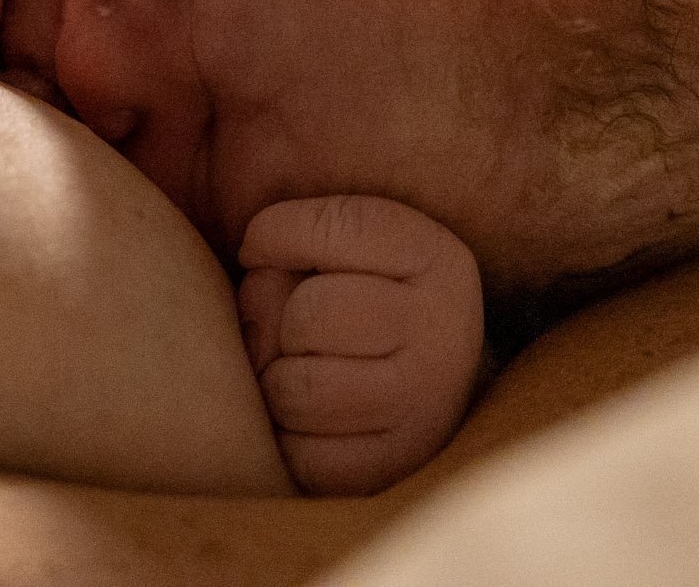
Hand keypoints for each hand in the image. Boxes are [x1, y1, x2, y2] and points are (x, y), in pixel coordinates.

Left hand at [237, 195, 483, 495]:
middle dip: (277, 318)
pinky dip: (287, 438)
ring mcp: (429, 408)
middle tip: (294, 324)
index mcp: (438, 257)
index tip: (269, 248)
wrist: (421, 382)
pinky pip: (300, 456)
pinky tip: (314, 416)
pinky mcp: (395, 469)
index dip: (271, 236)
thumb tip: (249, 261)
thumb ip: (290, 228)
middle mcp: (449, 333)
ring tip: (303, 366)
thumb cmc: (351, 292)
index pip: (324, 227)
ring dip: (276, 380)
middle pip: (306, 316)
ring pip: (294, 390)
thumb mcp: (338, 239)